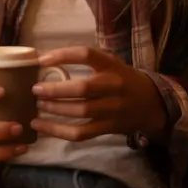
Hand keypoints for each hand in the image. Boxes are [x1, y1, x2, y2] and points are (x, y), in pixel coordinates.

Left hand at [31, 47, 167, 142]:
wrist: (152, 104)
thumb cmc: (122, 79)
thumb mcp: (110, 63)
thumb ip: (86, 61)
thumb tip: (45, 60)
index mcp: (111, 65)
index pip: (86, 55)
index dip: (63, 56)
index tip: (41, 60)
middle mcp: (113, 86)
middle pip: (82, 88)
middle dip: (55, 90)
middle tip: (36, 89)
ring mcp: (112, 109)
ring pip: (80, 111)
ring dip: (55, 109)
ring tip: (38, 105)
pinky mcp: (108, 128)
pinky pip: (80, 132)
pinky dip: (58, 131)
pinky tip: (40, 126)